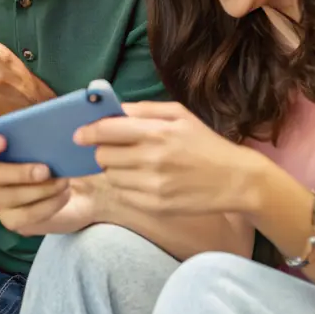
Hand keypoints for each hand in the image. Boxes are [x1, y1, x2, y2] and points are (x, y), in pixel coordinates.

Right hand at [0, 133, 96, 235]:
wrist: (80, 193)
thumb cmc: (59, 163)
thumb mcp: (51, 146)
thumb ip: (39, 136)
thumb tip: (42, 127)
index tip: (3, 141)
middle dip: (20, 172)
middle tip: (46, 170)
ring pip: (9, 197)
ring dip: (39, 189)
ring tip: (63, 182)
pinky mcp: (11, 221)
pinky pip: (24, 215)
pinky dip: (46, 205)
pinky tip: (63, 196)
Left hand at [76, 101, 265, 216]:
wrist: (235, 180)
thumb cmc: (205, 143)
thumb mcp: (179, 115)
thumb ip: (144, 109)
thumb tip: (115, 108)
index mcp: (157, 132)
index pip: (106, 131)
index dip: (87, 131)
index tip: (79, 134)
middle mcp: (152, 159)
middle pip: (103, 155)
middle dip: (102, 150)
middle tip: (113, 148)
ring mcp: (153, 185)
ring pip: (110, 176)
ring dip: (113, 168)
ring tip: (131, 163)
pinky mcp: (155, 205)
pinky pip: (124, 193)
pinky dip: (126, 185)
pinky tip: (141, 179)